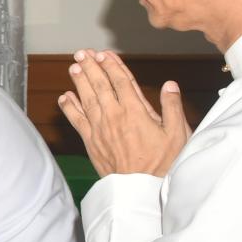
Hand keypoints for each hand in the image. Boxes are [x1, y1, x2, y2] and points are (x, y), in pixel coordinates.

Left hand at [58, 49, 190, 177]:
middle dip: (90, 67)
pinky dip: (70, 107)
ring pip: (87, 99)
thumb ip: (172, 107)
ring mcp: (100, 129)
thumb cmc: (162, 164)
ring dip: (79, 81)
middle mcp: (114, 116)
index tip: (104, 54)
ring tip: (74, 66)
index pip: (121, 81)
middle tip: (82, 53)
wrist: (141, 189)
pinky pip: (77, 120)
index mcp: (135, 111)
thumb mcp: (177, 134)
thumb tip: (170, 84)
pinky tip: (64, 97)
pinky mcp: (91, 142)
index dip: (111, 66)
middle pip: (100, 85)